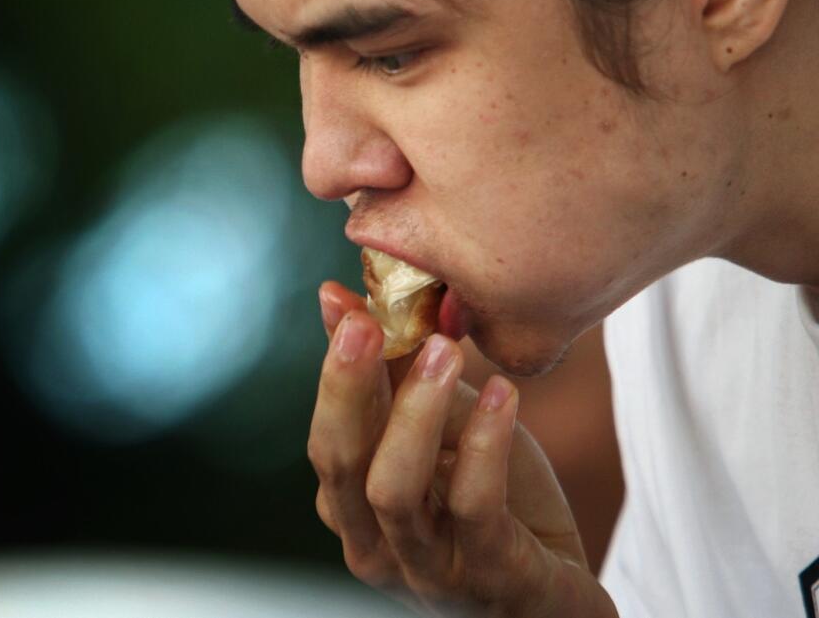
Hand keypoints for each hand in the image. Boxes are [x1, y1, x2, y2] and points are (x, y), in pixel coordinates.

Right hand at [310, 281, 617, 617]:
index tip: (344, 303)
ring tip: (445, 350)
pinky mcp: (485, 577)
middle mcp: (373, 544)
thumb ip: (393, 374)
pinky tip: (507, 394)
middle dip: (346, 387)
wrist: (559, 593)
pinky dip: (484, 444)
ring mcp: (423, 568)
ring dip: (414, 410)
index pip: (328, 435)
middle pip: (338, 462)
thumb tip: (338, 298)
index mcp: (353, 507)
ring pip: (392, 487)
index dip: (334, 369)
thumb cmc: (495, 505)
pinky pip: (474, 505)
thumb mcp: (443, 430)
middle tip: (366, 324)